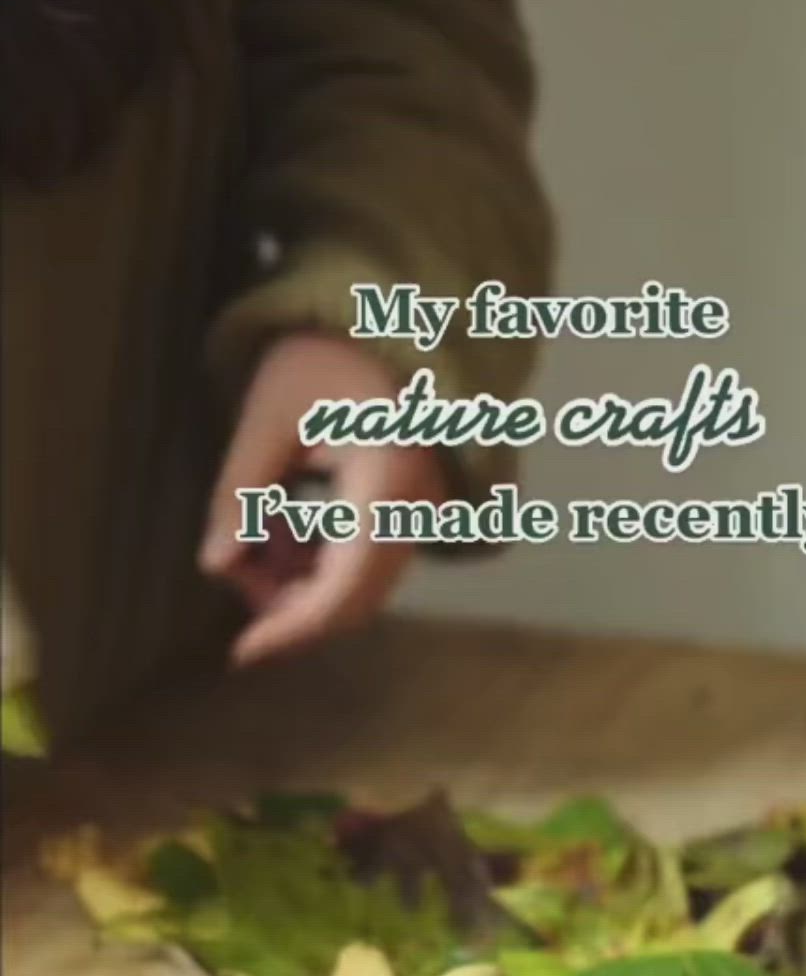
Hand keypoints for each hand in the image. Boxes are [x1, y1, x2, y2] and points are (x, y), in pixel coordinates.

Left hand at [200, 333, 444, 665]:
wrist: (387, 324)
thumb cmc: (327, 355)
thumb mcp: (270, 413)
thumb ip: (241, 490)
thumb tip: (216, 563)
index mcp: (388, 483)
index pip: (342, 589)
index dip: (291, 628)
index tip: (241, 651)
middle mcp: (416, 512)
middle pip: (353, 602)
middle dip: (288, 608)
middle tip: (234, 576)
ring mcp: (419, 517)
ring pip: (358, 590)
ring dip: (299, 586)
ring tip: (251, 542)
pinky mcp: (409, 516)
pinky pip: (364, 565)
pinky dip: (318, 566)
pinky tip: (281, 534)